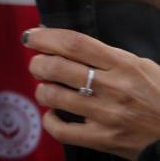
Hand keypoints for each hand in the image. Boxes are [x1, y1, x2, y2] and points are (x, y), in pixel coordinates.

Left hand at [24, 27, 159, 157]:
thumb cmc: (159, 95)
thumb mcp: (140, 66)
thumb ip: (105, 55)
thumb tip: (63, 43)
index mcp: (123, 65)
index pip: (73, 43)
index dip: (44, 38)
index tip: (30, 37)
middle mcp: (113, 88)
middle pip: (57, 67)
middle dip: (37, 63)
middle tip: (37, 65)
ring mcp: (107, 115)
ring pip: (54, 96)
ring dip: (42, 90)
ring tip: (47, 88)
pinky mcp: (104, 140)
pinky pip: (62, 130)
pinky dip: (49, 120)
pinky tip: (54, 114)